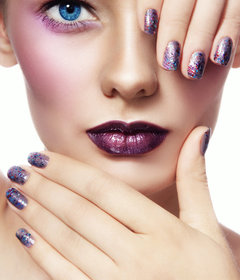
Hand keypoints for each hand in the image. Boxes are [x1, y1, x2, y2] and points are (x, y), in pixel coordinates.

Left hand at [6, 127, 239, 279]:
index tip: (43, 156)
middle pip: (79, 212)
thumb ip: (195, 179)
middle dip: (44, 187)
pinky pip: (65, 275)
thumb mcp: (207, 229)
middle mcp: (137, 256)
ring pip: (67, 241)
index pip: (103, 189)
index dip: (68, 170)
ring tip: (16, 193)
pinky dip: (42, 253)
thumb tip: (198, 133)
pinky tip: (25, 233)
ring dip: (36, 214)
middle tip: (20, 169)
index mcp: (162, 231)